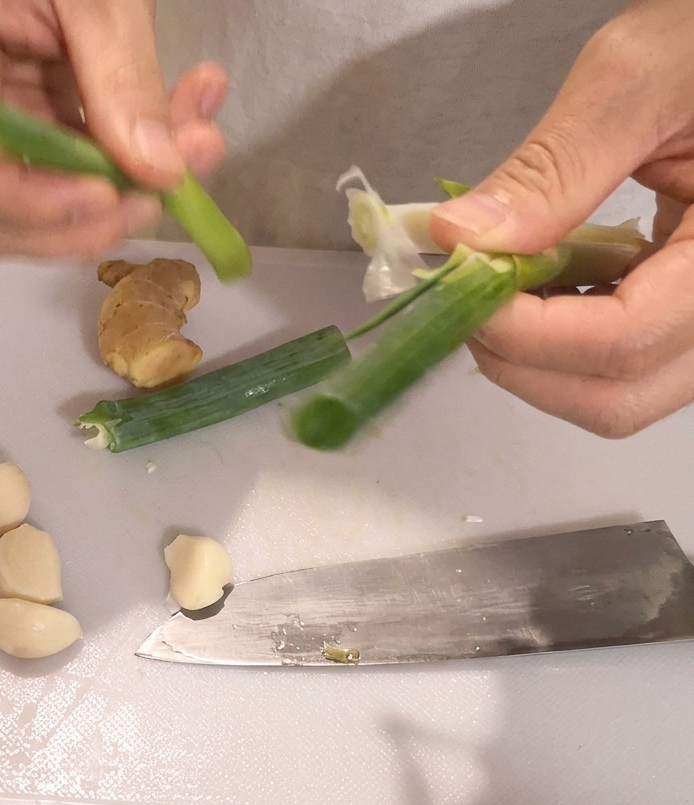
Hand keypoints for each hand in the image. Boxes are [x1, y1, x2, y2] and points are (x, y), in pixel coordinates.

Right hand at [0, 0, 227, 257]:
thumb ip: (122, 76)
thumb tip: (159, 170)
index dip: (28, 198)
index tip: (105, 196)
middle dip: (81, 221)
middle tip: (161, 191)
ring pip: (35, 213)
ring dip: (119, 202)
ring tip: (193, 148)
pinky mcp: (30, 127)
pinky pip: (75, 180)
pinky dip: (133, 169)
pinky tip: (186, 127)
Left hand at [430, 0, 693, 437]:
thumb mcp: (640, 81)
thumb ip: (552, 168)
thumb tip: (459, 238)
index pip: (622, 342)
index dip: (525, 333)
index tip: (463, 286)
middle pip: (615, 397)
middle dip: (521, 361)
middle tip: (469, 301)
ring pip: (614, 392)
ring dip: (536, 355)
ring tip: (502, 284)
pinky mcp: (685, 316)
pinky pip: (620, 362)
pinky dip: (561, 337)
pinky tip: (538, 283)